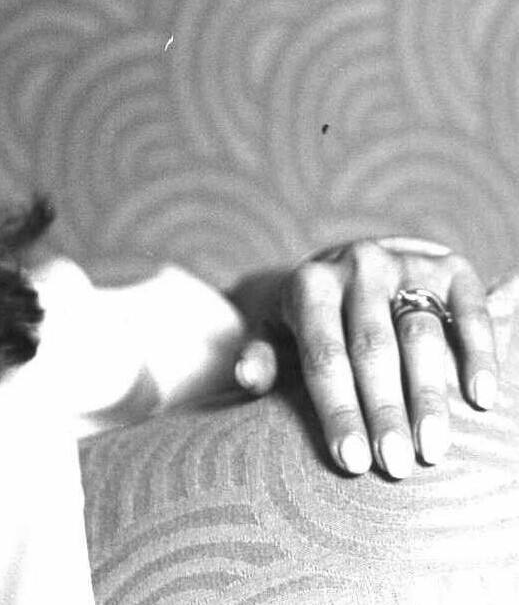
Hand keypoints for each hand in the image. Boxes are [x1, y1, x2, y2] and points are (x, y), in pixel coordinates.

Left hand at [229, 237, 499, 479]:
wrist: (359, 260)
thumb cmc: (313, 312)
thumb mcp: (277, 325)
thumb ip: (261, 352)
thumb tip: (246, 380)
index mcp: (311, 283)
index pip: (323, 355)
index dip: (337, 409)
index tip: (351, 461)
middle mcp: (358, 267)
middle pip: (372, 349)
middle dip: (383, 411)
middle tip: (394, 465)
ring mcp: (405, 264)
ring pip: (420, 335)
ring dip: (428, 396)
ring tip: (432, 449)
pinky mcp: (449, 268)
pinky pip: (468, 312)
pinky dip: (477, 354)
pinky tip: (480, 398)